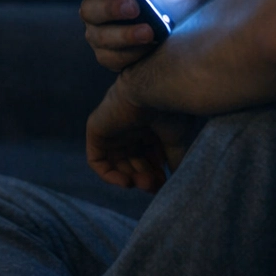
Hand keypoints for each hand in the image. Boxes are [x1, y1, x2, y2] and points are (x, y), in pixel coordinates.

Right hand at [66, 0, 206, 71]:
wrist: (195, 36)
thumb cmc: (183, 1)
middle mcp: (98, 10)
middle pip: (87, 10)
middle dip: (109, 8)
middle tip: (134, 8)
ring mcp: (102, 36)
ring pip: (98, 37)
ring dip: (123, 34)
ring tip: (150, 32)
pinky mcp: (112, 58)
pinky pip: (111, 58)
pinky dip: (130, 53)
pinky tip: (150, 48)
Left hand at [85, 80, 203, 192]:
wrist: (157, 87)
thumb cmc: (171, 109)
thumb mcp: (175, 139)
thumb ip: (175, 159)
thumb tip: (178, 182)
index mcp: (149, 125)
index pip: (148, 156)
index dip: (156, 173)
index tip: (166, 183)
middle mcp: (130, 126)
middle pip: (133, 161)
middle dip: (145, 177)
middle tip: (156, 187)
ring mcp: (113, 128)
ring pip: (117, 163)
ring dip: (131, 178)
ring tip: (146, 185)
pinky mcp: (97, 130)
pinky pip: (97, 160)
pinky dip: (109, 175)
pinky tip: (127, 182)